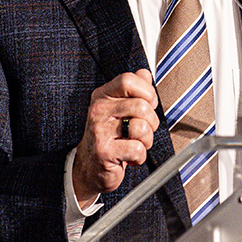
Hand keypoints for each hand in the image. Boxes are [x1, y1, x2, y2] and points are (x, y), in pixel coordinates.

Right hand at [71, 69, 159, 208]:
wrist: (90, 167)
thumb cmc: (109, 137)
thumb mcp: (119, 109)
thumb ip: (133, 90)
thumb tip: (145, 74)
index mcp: (103, 96)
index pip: (128, 80)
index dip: (147, 92)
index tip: (149, 103)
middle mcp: (99, 110)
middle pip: (141, 105)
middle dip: (151, 122)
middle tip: (142, 131)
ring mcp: (100, 130)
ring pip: (142, 127)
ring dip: (147, 140)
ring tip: (136, 143)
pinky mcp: (104, 152)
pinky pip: (137, 149)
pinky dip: (139, 157)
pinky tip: (130, 157)